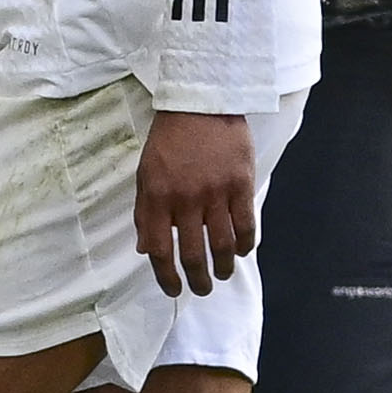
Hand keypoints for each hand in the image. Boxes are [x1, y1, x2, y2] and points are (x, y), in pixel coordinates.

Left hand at [137, 110, 258, 295]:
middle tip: (202, 288)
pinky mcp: (241, 184)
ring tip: (222, 274)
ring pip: (221, 245)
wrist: (201, 103)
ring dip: (222, 267)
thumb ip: (145, 213)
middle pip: (192, 254)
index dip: (166, 277)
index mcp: (157, 198)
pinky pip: (246, 225)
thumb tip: (146, 249)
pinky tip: (241, 251)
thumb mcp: (146, 174)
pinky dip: (245, 244)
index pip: (159, 250)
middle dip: (197, 279)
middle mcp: (185, 199)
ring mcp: (215, 192)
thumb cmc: (170, 140)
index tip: (174, 289)